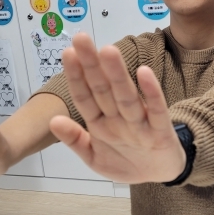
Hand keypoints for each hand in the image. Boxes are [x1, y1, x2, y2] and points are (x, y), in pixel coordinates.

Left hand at [49, 33, 185, 183]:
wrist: (161, 175)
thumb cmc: (127, 160)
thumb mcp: (95, 157)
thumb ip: (76, 140)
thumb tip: (52, 121)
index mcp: (101, 123)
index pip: (85, 97)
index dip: (76, 77)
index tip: (67, 53)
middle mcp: (119, 118)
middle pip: (103, 89)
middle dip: (92, 65)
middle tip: (81, 38)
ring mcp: (140, 123)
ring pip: (126, 96)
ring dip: (117, 74)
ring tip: (108, 51)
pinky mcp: (161, 130)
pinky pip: (156, 110)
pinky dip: (151, 92)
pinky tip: (144, 73)